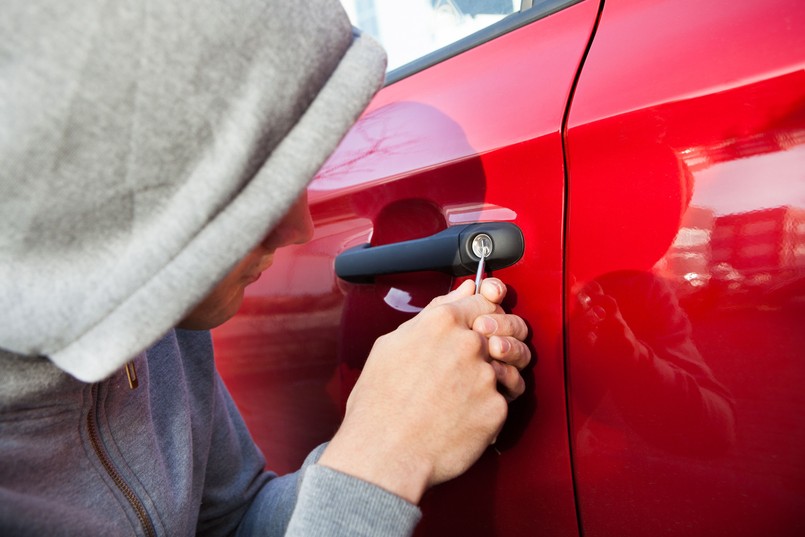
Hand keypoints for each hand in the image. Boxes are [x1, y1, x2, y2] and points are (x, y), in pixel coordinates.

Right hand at [319, 278, 529, 503]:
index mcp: (442, 322)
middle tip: (460, 370)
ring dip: (485, 380)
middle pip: (495, 334)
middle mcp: (468, 344)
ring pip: (500, 368)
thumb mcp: (392, 344)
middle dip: (482, 349)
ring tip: (456, 398)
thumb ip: (434, 312)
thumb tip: (462, 291)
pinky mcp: (497, 408)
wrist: (385, 454)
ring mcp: (486, 376)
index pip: (482, 301)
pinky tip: (458, 417)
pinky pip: (499, 401)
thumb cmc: (380, 404)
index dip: (481, 314)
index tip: (477, 325)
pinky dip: (483, 409)